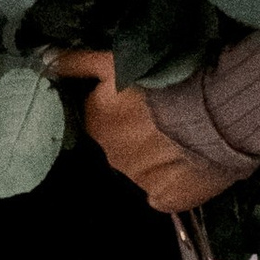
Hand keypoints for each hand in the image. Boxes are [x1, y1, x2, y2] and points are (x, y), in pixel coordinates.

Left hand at [56, 50, 238, 212]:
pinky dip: (173, 181)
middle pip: (121, 144)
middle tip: (167, 120)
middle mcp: (111, 155)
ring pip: (143, 168)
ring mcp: (137, 181)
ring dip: (157, 157)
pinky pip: (164, 192)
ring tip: (186, 141)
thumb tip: (45, 60)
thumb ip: (78, 63)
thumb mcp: (117, 61)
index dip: (124, 108)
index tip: (146, 101)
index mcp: (98, 121)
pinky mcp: (164, 199)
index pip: (101, 116)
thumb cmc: (167, 81)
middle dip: (139, 134)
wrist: (215, 113)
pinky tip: (189, 166)